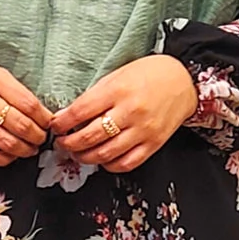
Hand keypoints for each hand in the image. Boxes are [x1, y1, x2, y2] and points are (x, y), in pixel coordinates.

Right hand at [0, 52, 53, 164]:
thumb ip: (12, 89)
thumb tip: (37, 111)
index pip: (29, 105)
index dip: (45, 118)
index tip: (49, 123)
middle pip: (22, 126)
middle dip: (38, 136)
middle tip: (42, 137)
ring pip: (8, 144)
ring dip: (25, 150)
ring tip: (29, 148)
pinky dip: (4, 159)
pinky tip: (9, 155)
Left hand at [47, 55, 198, 172]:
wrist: (183, 80)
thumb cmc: (148, 74)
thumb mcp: (117, 75)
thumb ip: (95, 96)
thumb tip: (69, 115)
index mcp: (118, 90)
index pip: (80, 112)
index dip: (61, 123)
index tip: (55, 126)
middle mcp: (130, 112)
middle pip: (89, 137)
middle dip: (68, 143)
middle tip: (62, 142)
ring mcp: (143, 131)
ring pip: (105, 154)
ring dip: (84, 157)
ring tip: (77, 153)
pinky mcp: (153, 144)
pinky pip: (126, 163)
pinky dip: (109, 165)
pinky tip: (102, 159)